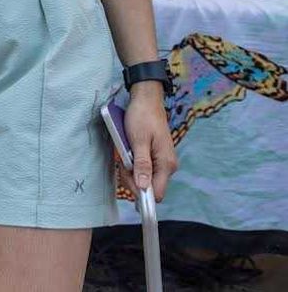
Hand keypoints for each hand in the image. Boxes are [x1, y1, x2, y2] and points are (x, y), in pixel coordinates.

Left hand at [122, 84, 177, 201]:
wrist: (146, 99)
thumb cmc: (142, 117)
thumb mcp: (138, 141)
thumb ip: (142, 165)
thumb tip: (143, 188)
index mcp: (166, 164)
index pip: (155, 193)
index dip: (140, 192)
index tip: (126, 178)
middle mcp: (168, 166)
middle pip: (149, 187)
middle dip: (132, 178)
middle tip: (123, 160)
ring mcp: (163, 161)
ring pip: (145, 178)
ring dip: (132, 169)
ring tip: (126, 152)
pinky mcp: (157, 156)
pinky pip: (145, 168)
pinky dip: (134, 163)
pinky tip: (129, 151)